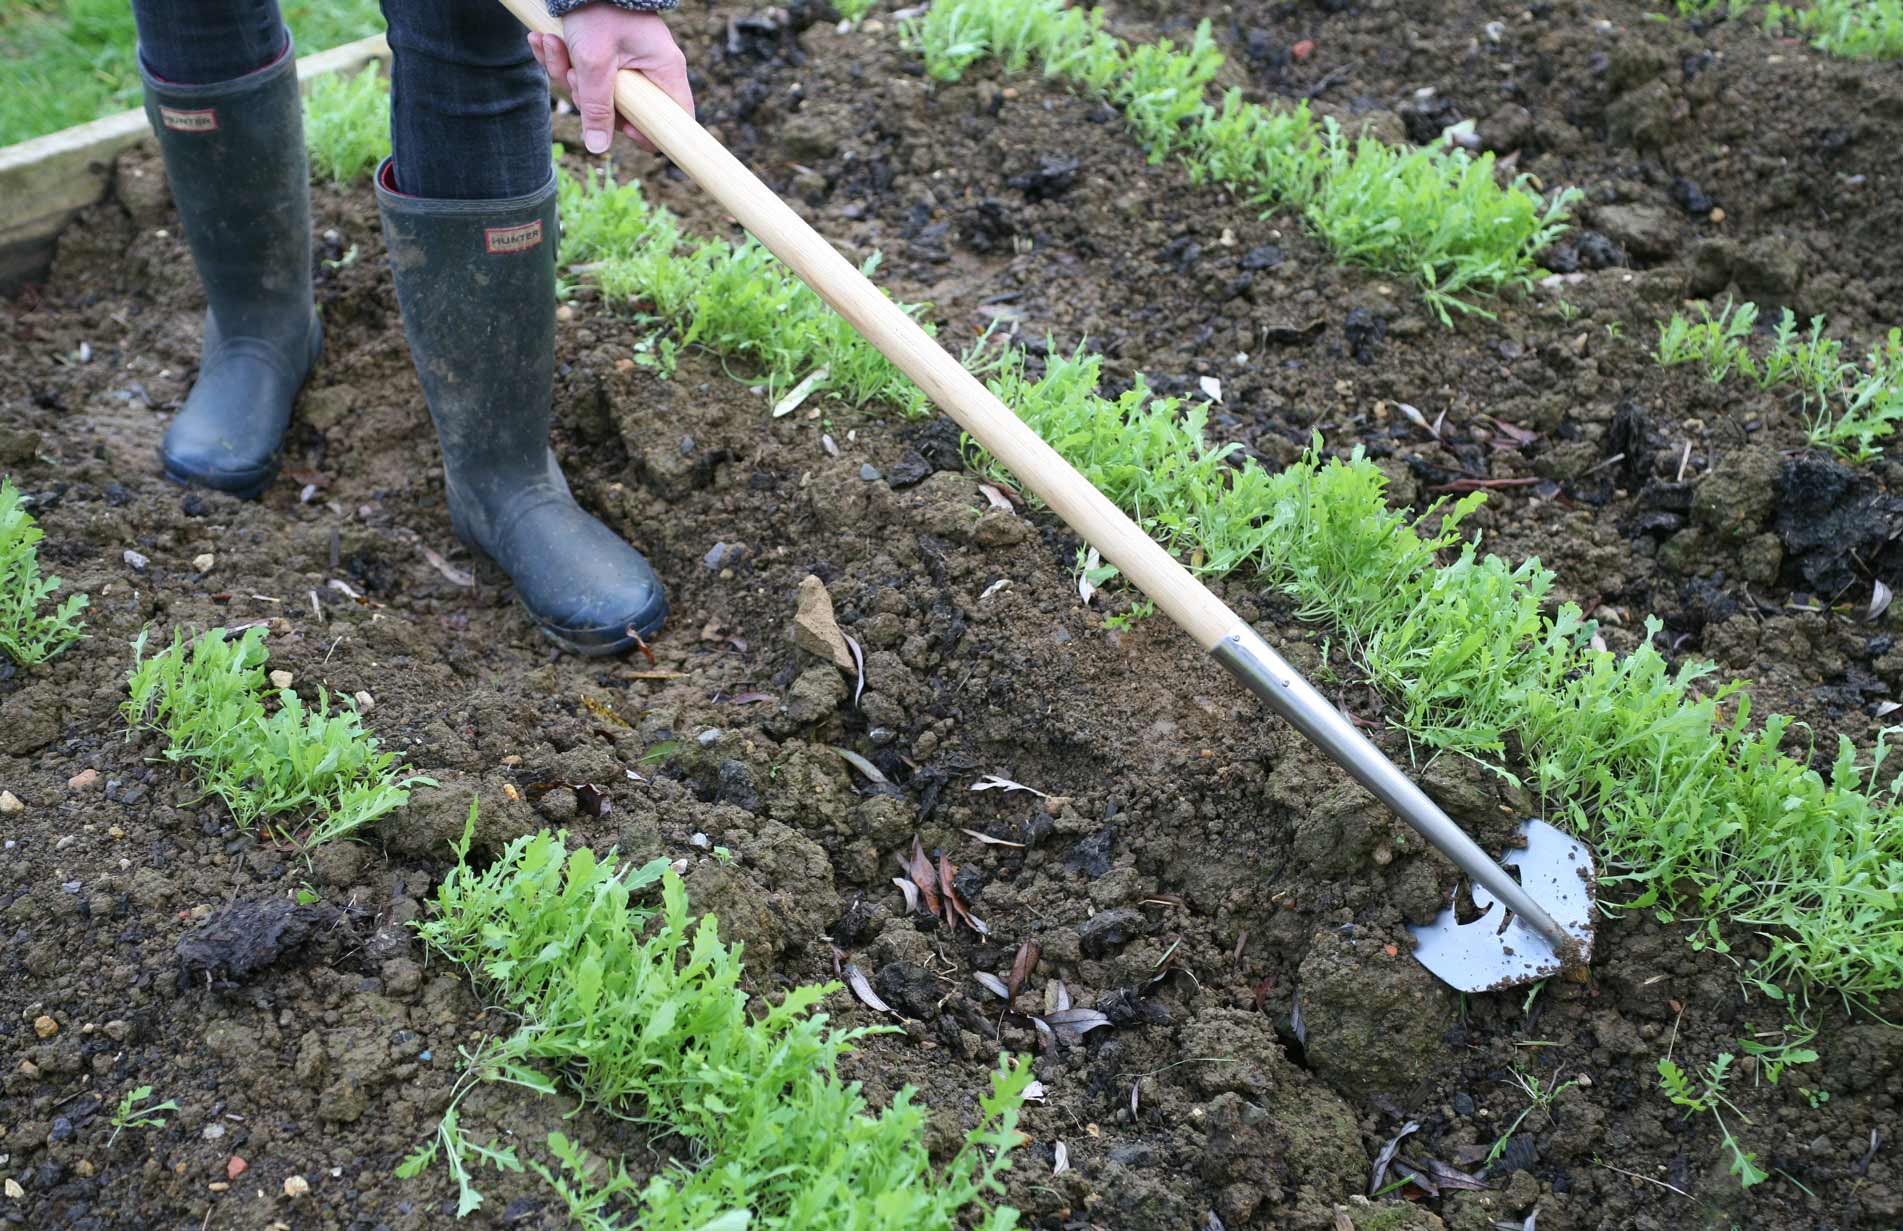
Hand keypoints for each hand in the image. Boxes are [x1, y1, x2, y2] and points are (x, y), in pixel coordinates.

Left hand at [528, 6, 692, 156]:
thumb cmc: (597, 9)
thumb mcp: (594, 61)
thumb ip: (596, 106)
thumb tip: (597, 146)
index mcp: (664, 69)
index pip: (676, 118)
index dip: (650, 132)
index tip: (622, 128)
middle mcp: (650, 67)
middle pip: (625, 109)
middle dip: (589, 96)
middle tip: (574, 75)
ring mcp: (627, 60)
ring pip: (597, 91)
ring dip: (566, 72)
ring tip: (551, 44)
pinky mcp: (606, 52)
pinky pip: (584, 72)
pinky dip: (561, 58)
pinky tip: (544, 40)